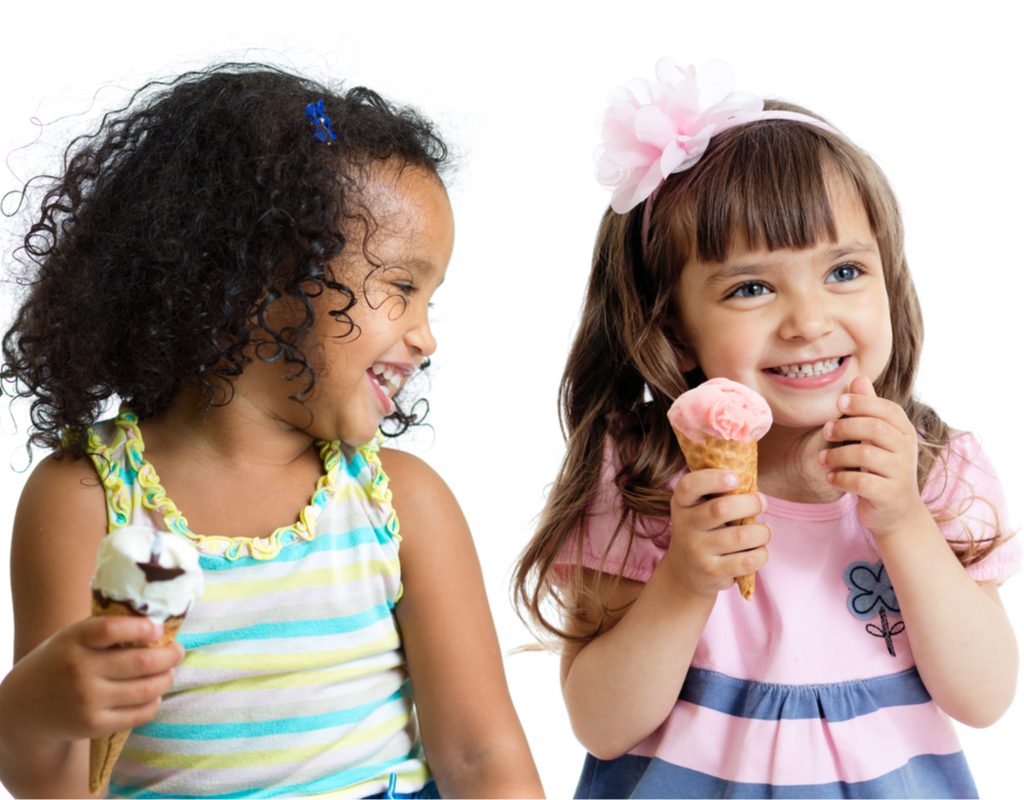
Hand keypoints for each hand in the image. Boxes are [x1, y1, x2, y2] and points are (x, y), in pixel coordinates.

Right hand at [2, 615, 182, 744]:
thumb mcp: (72, 638)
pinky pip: (139, 714)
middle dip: (170, 655)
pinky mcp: (93, 725)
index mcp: (74, 641)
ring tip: (169, 672)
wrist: (24, 708)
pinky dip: (155, 702)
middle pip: (141, 661)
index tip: (158, 629)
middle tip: (177, 651)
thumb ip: (106, 629)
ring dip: (167, 678)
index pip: (113, 629)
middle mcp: (79, 670)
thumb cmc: (60, 662)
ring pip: (146, 689)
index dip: (143, 627)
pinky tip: (154, 694)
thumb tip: (158, 621)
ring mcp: (87, 700)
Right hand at [666, 468, 769, 595]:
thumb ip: (716, 493)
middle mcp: (685, 526)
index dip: (713, 479)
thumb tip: (751, 481)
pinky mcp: (712, 572)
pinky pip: (748, 560)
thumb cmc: (702, 529)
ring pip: (742, 536)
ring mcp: (697, 551)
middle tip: (762, 502)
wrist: (685, 571)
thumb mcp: (697, 508)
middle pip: (721, 509)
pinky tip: (758, 550)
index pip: (689, 486)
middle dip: (751, 503)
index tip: (735, 478)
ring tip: (763, 530)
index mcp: (682, 503)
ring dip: (762, 531)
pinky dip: (762, 553)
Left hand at [820, 375, 926, 534]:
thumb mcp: (876, 438)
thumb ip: (868, 410)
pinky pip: (861, 482)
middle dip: (846, 426)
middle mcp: (906, 450)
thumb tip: (858, 378)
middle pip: (875, 429)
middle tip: (826, 432)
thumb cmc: (881, 469)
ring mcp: (901, 474)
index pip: (888, 409)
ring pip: (865, 455)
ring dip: (837, 455)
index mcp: (904, 432)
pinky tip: (831, 477)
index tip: (838, 402)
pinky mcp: (890, 495)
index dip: (863, 402)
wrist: (896, 513)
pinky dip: (840, 478)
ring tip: (822, 460)